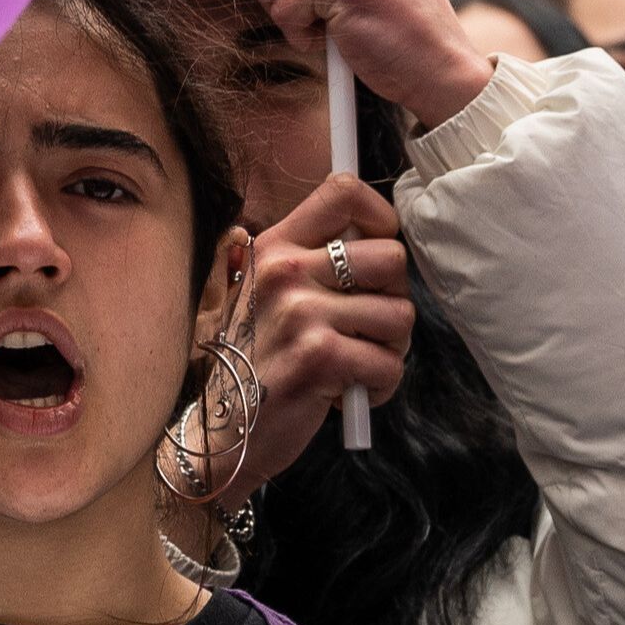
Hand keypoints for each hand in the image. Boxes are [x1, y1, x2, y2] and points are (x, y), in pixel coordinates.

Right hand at [232, 174, 410, 495]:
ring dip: (390, 349)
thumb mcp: (272, 295)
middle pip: (392, 258)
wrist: (224, 433)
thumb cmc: (261, 361)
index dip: (381, 218)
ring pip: (400, 314)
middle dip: (394, 299)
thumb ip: (315, 261)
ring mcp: (301, 313)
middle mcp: (285, 271)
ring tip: (355, 362)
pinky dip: (381, 385)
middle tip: (366, 328)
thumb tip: (384, 240)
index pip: (343, 191)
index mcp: (275, 246)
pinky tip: (350, 392)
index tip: (377, 256)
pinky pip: (389, 364)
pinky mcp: (319, 358)